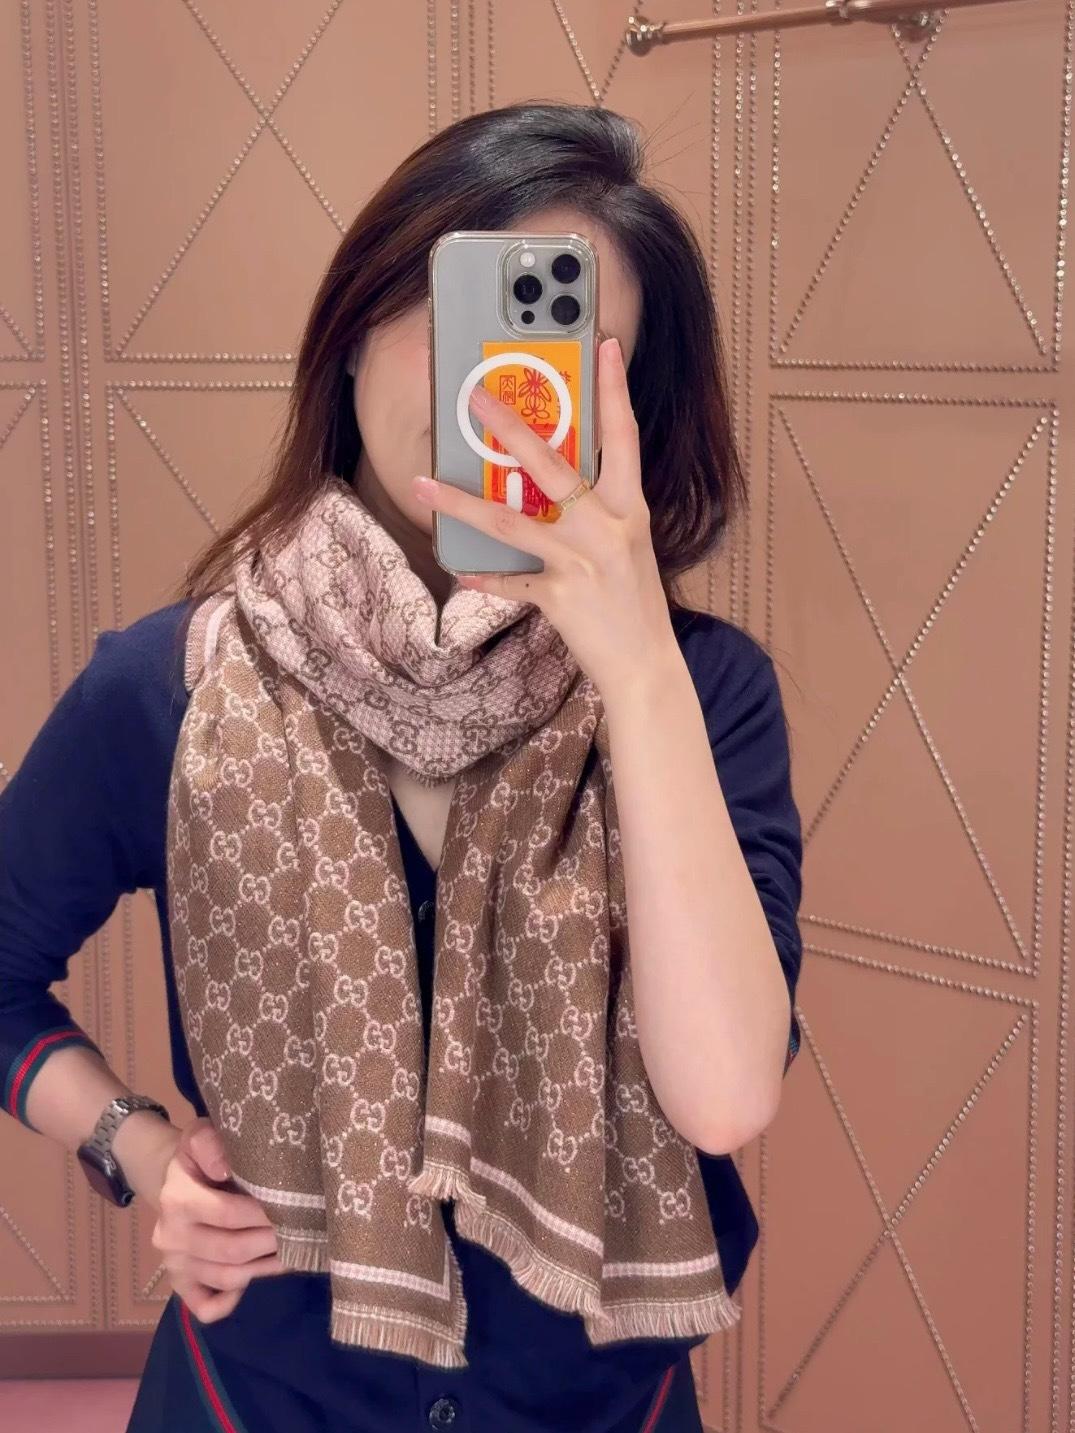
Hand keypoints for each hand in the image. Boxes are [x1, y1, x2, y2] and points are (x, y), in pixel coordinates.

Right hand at [150, 1116, 283, 1322]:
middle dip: (271, 1242)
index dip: (263, 1213)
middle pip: (231, 1250)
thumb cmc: (202, 1157)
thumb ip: (211, 1143)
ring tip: (294, 1251)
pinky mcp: (180, 1285)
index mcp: (176, 1200)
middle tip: (303, 1231)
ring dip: (265, 1269)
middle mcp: (170, 1237)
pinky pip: (206, 1307)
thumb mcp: (201, 1136)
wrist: (178, 1181)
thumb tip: (224, 1166)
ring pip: (226, 1278)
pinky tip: (256, 1282)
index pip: (227, 1214)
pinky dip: (233, 1301)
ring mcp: (174, 1265)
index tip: (294, 1206)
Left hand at [411, 336, 675, 697]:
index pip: (624, 436)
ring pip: (509, 522)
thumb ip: (599, 513)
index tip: (606, 346)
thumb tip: (558, 484)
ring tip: (423, 483)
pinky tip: (460, 570)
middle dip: (512, 426)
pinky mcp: (559, 595)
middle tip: (477, 396)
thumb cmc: (635, 604)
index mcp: (630, 508)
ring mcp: (581, 561)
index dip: (615, 389)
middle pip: (552, 465)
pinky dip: (484, 577)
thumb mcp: (628, 546)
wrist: (647, 666)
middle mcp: (607, 527)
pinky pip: (510, 580)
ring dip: (460, 502)